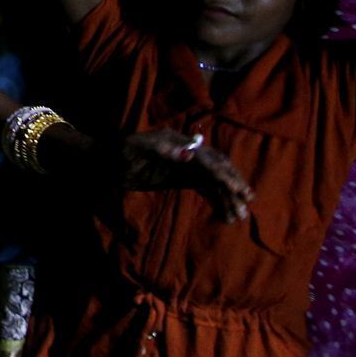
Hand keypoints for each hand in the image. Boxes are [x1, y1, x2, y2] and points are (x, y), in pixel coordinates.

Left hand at [119, 128, 252, 222]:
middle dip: (232, 183)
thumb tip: (189, 154)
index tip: (235, 188)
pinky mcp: (183, 178)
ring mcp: (186, 166)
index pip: (207, 158)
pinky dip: (218, 199)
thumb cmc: (120, 151)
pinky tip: (226, 213)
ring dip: (228, 195)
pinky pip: (206, 188)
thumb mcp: (138, 148)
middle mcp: (188, 152)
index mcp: (180, 142)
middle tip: (247, 200)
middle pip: (217, 167)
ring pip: (214, 180)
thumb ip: (162, 150)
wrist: (108, 161)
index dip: (222, 173)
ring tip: (240, 214)